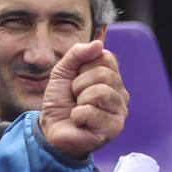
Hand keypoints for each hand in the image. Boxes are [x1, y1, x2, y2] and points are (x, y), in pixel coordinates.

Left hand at [37, 39, 128, 159]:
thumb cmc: (60, 101)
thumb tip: (98, 43)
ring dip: (80, 100)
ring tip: (78, 108)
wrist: (51, 128)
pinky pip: (92, 112)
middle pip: (104, 74)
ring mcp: (120, 111)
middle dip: (79, 84)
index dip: (83, 66)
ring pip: (101, 92)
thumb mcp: (62, 71)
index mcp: (111, 77)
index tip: (75, 78)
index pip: (106, 57)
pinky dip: (77, 115)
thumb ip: (77, 54)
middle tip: (75, 96)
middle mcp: (120, 93)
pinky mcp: (114, 128)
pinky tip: (79, 121)